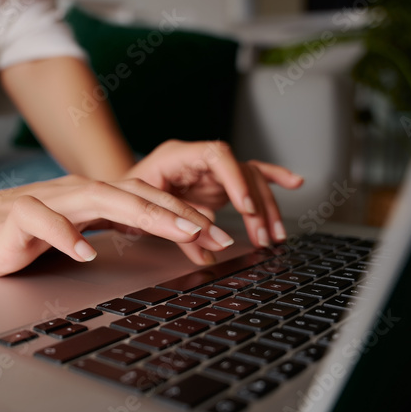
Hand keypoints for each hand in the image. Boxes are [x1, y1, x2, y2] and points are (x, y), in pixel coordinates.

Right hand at [0, 175, 239, 275]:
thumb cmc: (11, 234)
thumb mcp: (68, 232)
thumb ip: (102, 229)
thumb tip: (147, 238)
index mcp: (87, 198)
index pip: (144, 199)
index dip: (181, 214)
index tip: (215, 236)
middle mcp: (73, 194)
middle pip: (133, 193)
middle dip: (177, 212)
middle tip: (214, 233)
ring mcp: (45, 201)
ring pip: (100, 197)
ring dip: (142, 213)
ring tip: (175, 231)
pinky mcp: (16, 218)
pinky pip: (43, 221)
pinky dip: (67, 234)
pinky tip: (86, 252)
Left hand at [126, 140, 303, 251]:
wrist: (116, 193)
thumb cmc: (124, 198)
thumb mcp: (143, 212)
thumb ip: (175, 230)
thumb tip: (206, 256)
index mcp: (176, 156)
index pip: (216, 156)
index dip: (234, 180)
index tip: (245, 206)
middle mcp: (198, 158)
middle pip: (240, 171)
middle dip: (256, 205)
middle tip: (262, 236)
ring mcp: (210, 169)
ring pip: (249, 179)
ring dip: (265, 207)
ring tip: (274, 236)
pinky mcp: (218, 181)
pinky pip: (250, 176)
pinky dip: (272, 179)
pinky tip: (293, 183)